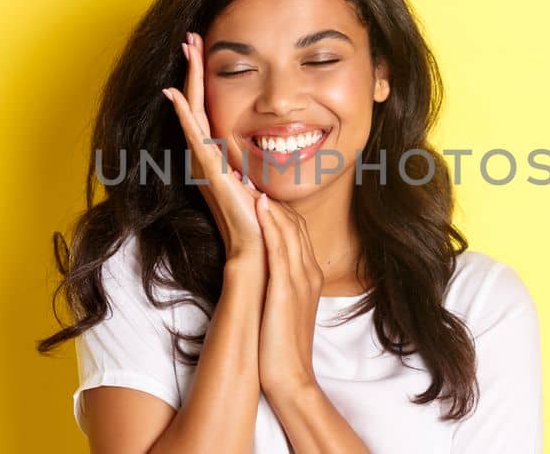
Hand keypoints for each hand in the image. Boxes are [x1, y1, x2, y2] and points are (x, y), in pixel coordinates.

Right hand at [163, 31, 265, 266]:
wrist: (261, 251)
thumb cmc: (269, 225)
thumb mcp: (270, 187)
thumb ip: (270, 172)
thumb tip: (282, 159)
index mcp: (222, 158)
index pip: (211, 110)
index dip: (208, 81)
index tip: (206, 52)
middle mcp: (209, 156)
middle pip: (197, 103)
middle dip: (195, 69)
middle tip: (189, 37)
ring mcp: (206, 162)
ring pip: (193, 111)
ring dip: (189, 79)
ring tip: (186, 49)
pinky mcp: (209, 170)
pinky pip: (192, 134)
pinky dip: (182, 112)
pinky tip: (174, 92)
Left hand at [254, 193, 325, 397]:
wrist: (290, 380)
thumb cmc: (280, 348)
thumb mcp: (280, 308)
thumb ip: (276, 285)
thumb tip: (260, 272)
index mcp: (306, 274)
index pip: (291, 228)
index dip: (270, 206)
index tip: (247, 186)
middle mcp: (307, 270)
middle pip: (291, 220)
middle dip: (267, 194)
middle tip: (242, 168)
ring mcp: (300, 278)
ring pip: (287, 227)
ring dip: (268, 198)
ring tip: (247, 174)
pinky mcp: (287, 289)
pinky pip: (281, 247)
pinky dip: (272, 222)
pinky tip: (260, 203)